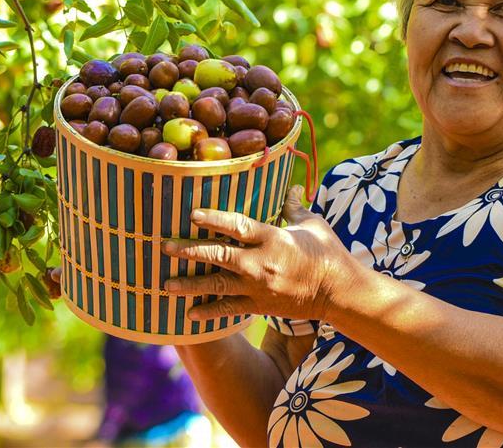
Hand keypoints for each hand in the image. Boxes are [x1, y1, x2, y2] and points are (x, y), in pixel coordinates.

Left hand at [161, 185, 358, 322]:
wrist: (339, 292)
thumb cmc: (329, 253)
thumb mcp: (313, 225)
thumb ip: (294, 207)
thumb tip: (291, 186)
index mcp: (273, 238)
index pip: (237, 225)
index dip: (213, 219)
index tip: (191, 214)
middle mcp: (261, 263)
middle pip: (218, 255)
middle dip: (189, 251)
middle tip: (163, 247)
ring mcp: (259, 287)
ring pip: (217, 285)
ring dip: (190, 285)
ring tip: (165, 284)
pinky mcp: (260, 306)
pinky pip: (229, 310)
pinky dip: (209, 313)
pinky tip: (188, 315)